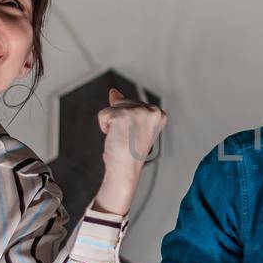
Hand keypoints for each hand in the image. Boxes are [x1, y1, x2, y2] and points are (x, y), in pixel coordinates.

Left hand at [93, 87, 167, 215]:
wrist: (125, 170)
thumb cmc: (130, 153)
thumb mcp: (132, 126)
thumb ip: (126, 107)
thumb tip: (114, 92)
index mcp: (159, 114)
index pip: (134, 104)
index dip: (129, 121)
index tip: (135, 136)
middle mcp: (152, 111)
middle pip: (124, 102)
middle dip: (120, 120)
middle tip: (128, 139)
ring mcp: (137, 112)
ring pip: (113, 107)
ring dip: (112, 124)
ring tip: (122, 139)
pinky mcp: (122, 115)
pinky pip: (103, 114)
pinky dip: (104, 127)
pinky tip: (115, 138)